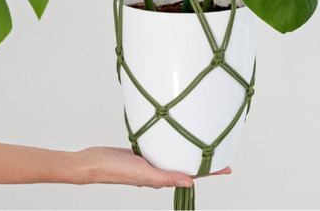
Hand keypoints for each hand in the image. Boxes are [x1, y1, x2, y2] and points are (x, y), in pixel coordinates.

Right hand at [77, 146, 230, 188]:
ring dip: (187, 151)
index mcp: (161, 178)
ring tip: (201, 144)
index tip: (228, 168)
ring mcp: (149, 160)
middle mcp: (158, 170)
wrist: (92, 162)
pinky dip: (170, 143)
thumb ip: (166, 177)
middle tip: (220, 152)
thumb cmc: (115, 171)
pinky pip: (160, 147)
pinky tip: (173, 136)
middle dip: (203, 161)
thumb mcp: (144, 174)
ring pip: (174, 155)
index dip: (211, 172)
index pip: (192, 175)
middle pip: (186, 165)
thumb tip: (190, 182)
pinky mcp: (140, 151)